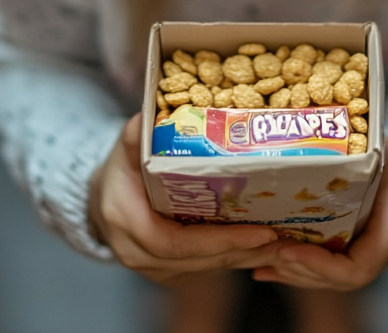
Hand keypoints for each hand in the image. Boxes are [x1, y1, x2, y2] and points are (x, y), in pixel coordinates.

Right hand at [89, 114, 279, 285]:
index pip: (174, 242)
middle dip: (243, 250)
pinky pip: (206, 269)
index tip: (257, 232)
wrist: (103, 201)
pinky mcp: (170, 272)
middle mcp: (139, 254)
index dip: (217, 240)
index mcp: (127, 222)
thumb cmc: (119, 171)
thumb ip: (138, 134)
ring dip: (245, 257)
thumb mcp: (125, 148)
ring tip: (283, 241)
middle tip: (283, 235)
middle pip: (198, 260)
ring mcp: (155, 269)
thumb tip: (152, 115)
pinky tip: (264, 246)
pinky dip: (236, 258)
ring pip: (206, 269)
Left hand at [251, 138, 387, 290]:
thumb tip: (312, 151)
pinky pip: (324, 267)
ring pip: (327, 278)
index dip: (320, 265)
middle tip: (266, 252)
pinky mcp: (350, 248)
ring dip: (294, 273)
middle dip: (300, 269)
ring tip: (260, 261)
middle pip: (336, 279)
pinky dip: (297, 268)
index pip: (356, 269)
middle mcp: (378, 251)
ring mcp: (364, 253)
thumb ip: (358, 160)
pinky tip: (267, 265)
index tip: (288, 249)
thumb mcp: (384, 152)